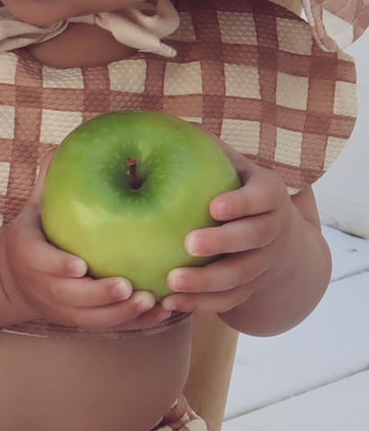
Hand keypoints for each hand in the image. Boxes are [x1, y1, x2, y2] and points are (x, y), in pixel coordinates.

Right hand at [0, 167, 168, 331]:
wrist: (12, 277)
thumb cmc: (34, 232)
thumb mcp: (34, 206)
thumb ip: (50, 180)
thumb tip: (66, 145)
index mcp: (27, 254)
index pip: (40, 263)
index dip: (58, 267)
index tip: (80, 266)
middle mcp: (42, 285)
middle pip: (69, 297)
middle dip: (98, 296)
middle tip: (127, 286)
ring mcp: (61, 307)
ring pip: (91, 318)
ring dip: (120, 314)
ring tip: (152, 301)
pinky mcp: (80, 319)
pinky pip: (108, 327)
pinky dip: (134, 323)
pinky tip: (162, 311)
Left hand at [160, 151, 297, 316]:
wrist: (271, 229)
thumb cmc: (232, 185)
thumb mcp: (225, 162)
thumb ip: (199, 147)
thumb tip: (155, 125)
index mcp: (269, 194)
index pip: (263, 197)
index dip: (242, 203)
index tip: (214, 206)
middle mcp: (274, 229)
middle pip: (255, 239)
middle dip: (224, 243)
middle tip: (189, 244)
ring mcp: (265, 261)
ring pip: (242, 276)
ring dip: (208, 282)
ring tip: (172, 283)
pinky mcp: (252, 286)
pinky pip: (230, 300)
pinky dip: (202, 304)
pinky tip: (169, 303)